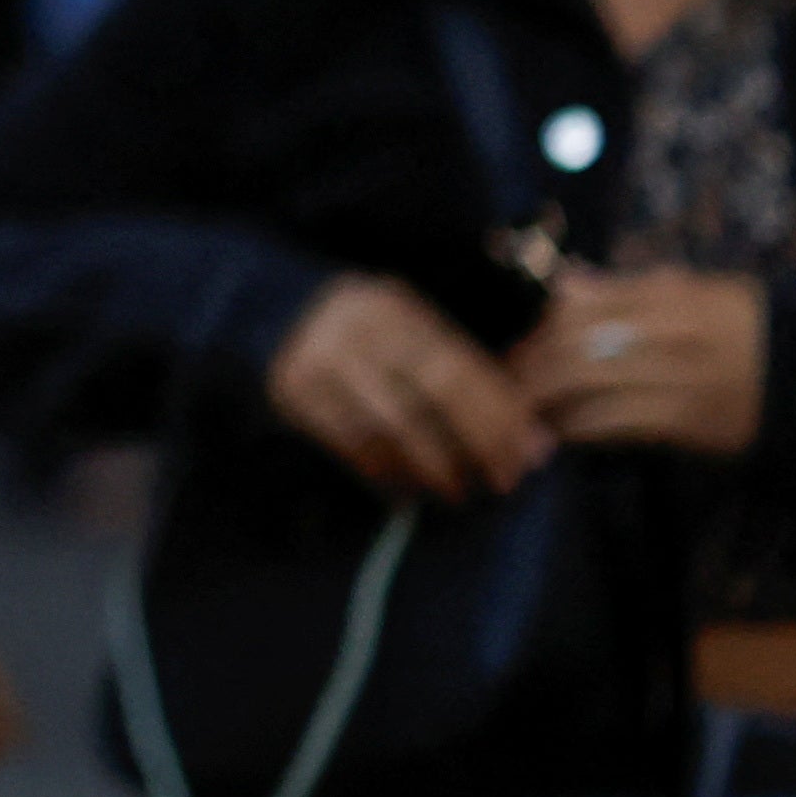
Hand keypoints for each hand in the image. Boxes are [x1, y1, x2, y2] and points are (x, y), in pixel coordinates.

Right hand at [264, 274, 552, 501]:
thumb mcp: (403, 326)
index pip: (459, 363)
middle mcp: (360, 328)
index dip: (499, 411)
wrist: (263, 311)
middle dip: (477, 441)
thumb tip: (521, 427)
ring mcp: (322, 360)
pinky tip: (406, 488)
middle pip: (432, 391)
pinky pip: (350, 442)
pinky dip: (384, 470)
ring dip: (432, 465)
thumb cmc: (357, 330)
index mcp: (396, 307)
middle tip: (504, 479)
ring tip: (458, 489)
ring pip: (392, 424)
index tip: (531, 450)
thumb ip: (452, 363)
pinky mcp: (294, 393)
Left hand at [514, 267, 766, 455]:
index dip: (541, 328)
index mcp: (670, 295)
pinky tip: (564, 430)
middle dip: (532, 366)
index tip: (522, 345)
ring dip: (547, 400)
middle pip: (576, 345)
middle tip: (512, 381)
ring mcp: (680, 378)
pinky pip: (615, 423)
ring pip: (588, 384)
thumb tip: (564, 283)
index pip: (583, 306)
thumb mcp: (695, 291)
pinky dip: (579, 427)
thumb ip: (627, 288)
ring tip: (528, 409)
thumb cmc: (743, 329)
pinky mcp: (687, 422)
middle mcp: (671, 333)